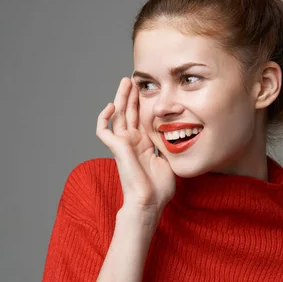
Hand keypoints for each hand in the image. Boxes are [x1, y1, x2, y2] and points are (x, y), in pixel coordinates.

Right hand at [96, 77, 175, 215]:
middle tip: (133, 79)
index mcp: (144, 143)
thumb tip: (180, 135)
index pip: (141, 117)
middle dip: (131, 95)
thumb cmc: (160, 188)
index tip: (148, 89)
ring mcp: (123, 144)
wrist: (150, 202)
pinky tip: (111, 106)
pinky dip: (103, 117)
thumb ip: (169, 146)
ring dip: (120, 98)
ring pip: (118, 115)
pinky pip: (103, 130)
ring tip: (125, 82)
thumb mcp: (170, 160)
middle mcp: (132, 141)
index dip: (142, 103)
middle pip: (129, 112)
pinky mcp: (117, 148)